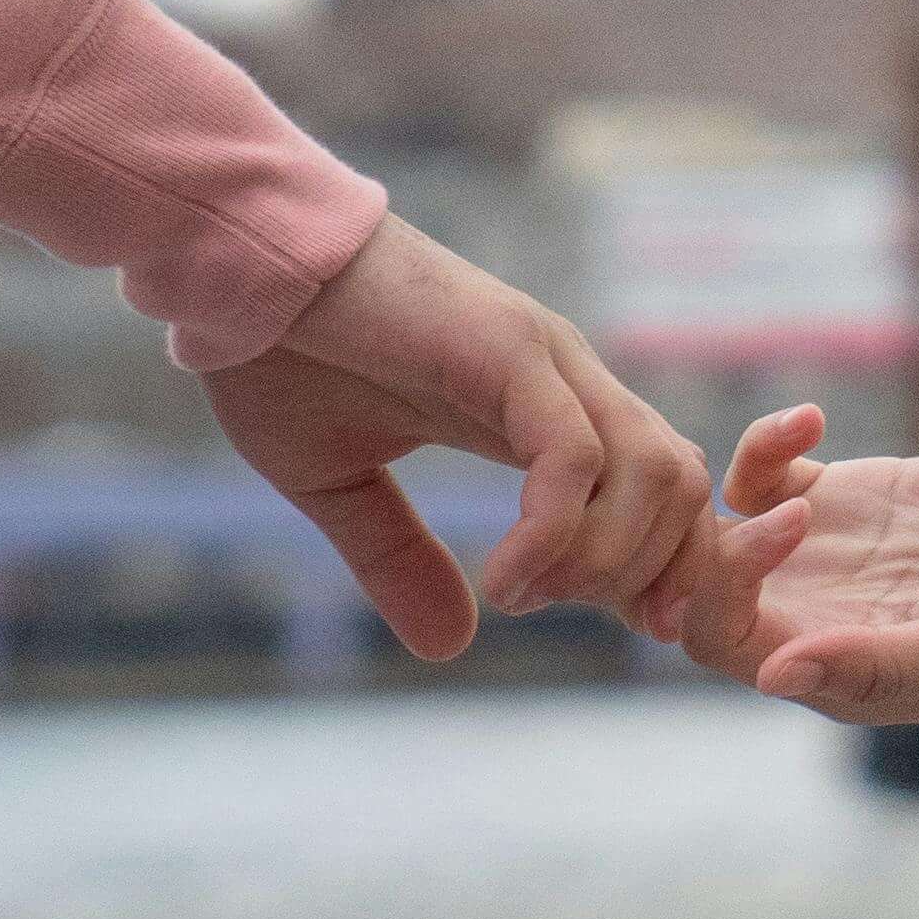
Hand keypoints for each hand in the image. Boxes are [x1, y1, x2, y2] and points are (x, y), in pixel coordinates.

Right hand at [196, 215, 717, 661]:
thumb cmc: (279, 361)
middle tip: (551, 606)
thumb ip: (399, 560)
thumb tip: (451, 647)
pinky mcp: (506, 350)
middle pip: (683, 485)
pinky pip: (571, 455)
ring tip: (522, 595)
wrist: (235, 270)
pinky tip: (504, 584)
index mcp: (544, 409)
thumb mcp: (338, 486)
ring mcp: (544, 360)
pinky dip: (554, 534)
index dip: (662, 565)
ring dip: (604, 559)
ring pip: (651, 471)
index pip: (664, 488)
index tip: (621, 626)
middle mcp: (567, 381)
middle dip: (643, 572)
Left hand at [669, 403, 918, 723]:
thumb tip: (774, 675)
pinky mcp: (845, 499)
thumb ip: (878, 664)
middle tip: (796, 503)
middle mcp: (808, 614)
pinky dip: (769, 441)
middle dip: (721, 535)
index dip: (726, 586)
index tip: (791, 528)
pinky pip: (768, 474)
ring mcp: (820, 556)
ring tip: (803, 431)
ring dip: (740, 473)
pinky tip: (812, 417)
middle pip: (703, 580)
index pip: (720, 638)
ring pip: (725, 519)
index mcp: (828, 666)